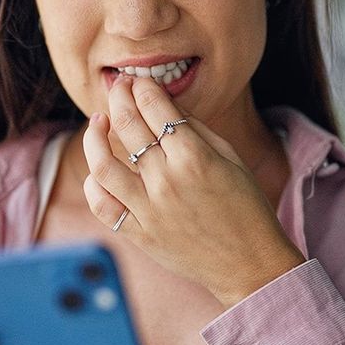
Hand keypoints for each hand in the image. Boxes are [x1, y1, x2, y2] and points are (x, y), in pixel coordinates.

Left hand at [81, 75, 305, 307]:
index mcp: (194, 157)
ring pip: (103, 165)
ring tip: (98, 122)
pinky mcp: (140, 235)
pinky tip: (99, 171)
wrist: (250, 264)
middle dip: (119, 97)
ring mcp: (149, 210)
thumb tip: (164, 105)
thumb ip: (195, 130)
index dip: (142, 87)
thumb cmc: (247, 208)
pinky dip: (94, 185)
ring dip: (94, 136)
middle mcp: (167, 181)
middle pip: (128, 126)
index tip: (138, 80)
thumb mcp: (230, 159)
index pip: (155, 108)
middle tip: (118, 87)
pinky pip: (103, 206)